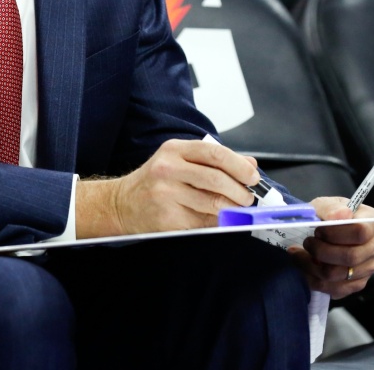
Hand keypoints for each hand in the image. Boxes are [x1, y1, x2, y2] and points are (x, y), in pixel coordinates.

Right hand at [75, 139, 258, 237]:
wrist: (121, 204)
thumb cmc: (155, 180)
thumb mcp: (179, 160)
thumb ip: (214, 161)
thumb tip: (250, 164)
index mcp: (174, 150)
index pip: (215, 153)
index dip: (239, 166)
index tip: (252, 176)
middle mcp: (168, 169)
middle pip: (216, 179)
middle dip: (240, 191)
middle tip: (248, 198)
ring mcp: (166, 195)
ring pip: (212, 203)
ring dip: (232, 209)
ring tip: (237, 209)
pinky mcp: (167, 219)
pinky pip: (202, 222)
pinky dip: (216, 222)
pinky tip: (218, 219)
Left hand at [287, 196, 373, 298]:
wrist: (324, 230)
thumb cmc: (327, 215)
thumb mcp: (325, 204)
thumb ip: (331, 208)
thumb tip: (341, 215)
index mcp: (373, 222)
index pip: (360, 232)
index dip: (334, 233)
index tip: (317, 230)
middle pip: (351, 257)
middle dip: (321, 251)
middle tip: (306, 243)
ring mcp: (369, 267)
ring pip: (339, 275)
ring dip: (313, 267)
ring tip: (299, 255)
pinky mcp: (358, 283)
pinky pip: (336, 289)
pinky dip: (315, 281)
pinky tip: (305, 268)